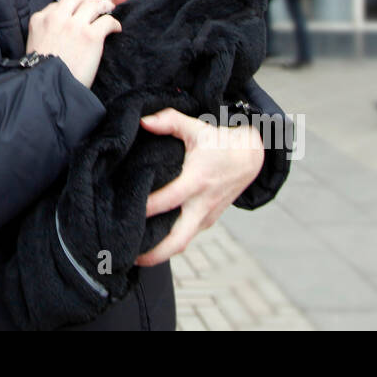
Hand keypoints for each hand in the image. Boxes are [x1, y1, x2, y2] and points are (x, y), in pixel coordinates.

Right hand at [25, 0, 120, 89]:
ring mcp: (75, 25)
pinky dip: (114, 23)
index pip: (57, 4)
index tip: (76, 14)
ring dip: (103, 6)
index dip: (69, 8)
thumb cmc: (42, 71)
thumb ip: (45, 30)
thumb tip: (59, 28)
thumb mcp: (34, 43)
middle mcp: (57, 17)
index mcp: (40, 19)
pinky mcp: (91, 36)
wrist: (49, 87)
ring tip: (109, 10)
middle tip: (94, 7)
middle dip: (85, 0)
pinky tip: (115, 29)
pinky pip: (107, 20)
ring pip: (93, 3)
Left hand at [132, 107, 264, 264]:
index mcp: (197, 180)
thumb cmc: (220, 142)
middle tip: (127, 255)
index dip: (148, 207)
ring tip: (132, 253)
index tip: (126, 211)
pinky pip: (187, 236)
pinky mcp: (207, 220)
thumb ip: (169, 121)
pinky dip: (169, 241)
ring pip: (182, 243)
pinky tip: (149, 240)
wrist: (250, 157)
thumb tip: (143, 121)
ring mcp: (205, 216)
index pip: (170, 199)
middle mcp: (202, 203)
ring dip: (159, 252)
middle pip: (178, 239)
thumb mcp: (196, 127)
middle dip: (154, 252)